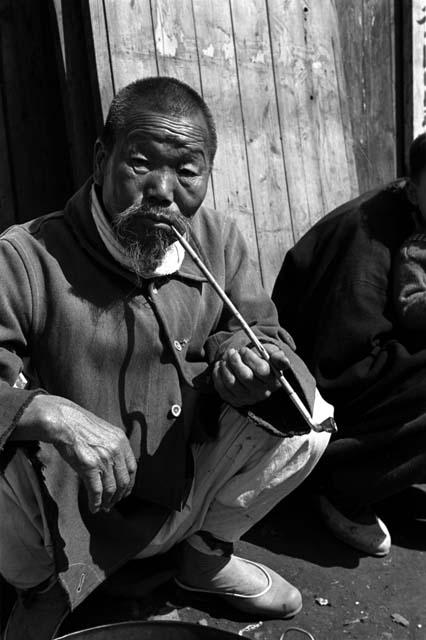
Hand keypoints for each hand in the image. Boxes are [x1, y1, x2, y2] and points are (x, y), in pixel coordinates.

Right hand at [15, 394, 136, 512]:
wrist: (63, 421)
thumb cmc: (79, 426)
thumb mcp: (104, 432)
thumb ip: (113, 446)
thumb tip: (115, 466)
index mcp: (121, 440)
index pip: (133, 468)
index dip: (129, 483)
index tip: (124, 491)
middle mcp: (116, 450)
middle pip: (124, 481)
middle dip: (119, 495)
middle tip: (113, 503)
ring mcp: (104, 459)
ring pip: (111, 488)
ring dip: (108, 501)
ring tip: (104, 507)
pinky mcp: (89, 467)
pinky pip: (97, 491)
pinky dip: (96, 503)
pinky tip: (94, 507)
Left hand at [212, 344, 289, 407]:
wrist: (252, 370)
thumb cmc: (264, 361)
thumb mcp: (272, 356)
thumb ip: (278, 357)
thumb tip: (284, 361)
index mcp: (273, 381)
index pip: (262, 370)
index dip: (250, 358)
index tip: (243, 349)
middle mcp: (262, 393)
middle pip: (246, 377)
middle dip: (236, 361)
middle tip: (231, 352)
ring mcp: (247, 398)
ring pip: (231, 382)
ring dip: (226, 367)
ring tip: (226, 358)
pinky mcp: (234, 400)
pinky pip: (221, 388)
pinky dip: (218, 375)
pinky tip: (221, 366)